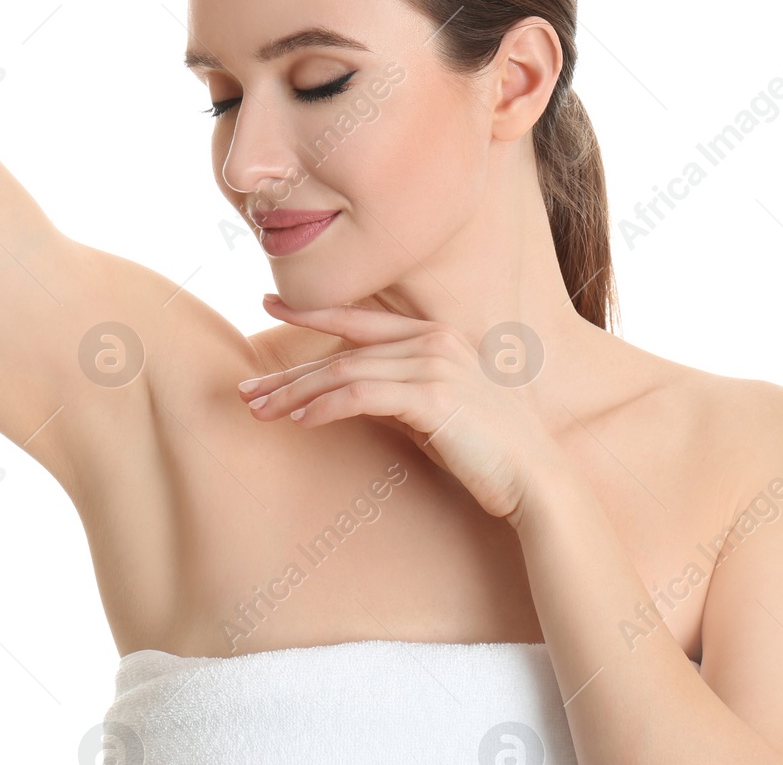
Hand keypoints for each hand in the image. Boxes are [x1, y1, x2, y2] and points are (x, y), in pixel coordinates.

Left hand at [238, 296, 563, 520]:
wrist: (535, 479)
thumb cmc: (485, 451)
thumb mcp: (433, 410)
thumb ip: (394, 390)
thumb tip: (344, 392)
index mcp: (436, 335)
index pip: (360, 317)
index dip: (312, 310)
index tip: (270, 304)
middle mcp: (433, 340)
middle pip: (343, 349)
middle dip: (290, 370)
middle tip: (247, 389)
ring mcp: (434, 364)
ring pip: (344, 371)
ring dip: (296, 394)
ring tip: (262, 412)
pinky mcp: (431, 396)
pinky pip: (360, 396)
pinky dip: (324, 407)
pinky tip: (300, 420)